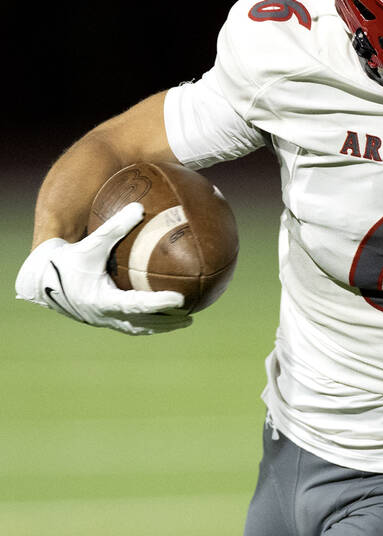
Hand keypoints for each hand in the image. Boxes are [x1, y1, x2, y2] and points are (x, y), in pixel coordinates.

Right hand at [15, 202, 191, 334]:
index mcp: (101, 300)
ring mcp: (102, 320)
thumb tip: (139, 207)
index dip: (160, 303)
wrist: (39, 279)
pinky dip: (147, 323)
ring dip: (160, 326)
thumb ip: (115, 227)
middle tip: (190, 313)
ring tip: (184, 320)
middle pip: (142, 323)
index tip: (180, 299)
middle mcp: (103, 315)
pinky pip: (129, 326)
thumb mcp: (91, 243)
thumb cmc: (66, 260)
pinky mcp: (101, 319)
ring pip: (137, 328)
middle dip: (167, 320)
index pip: (137, 305)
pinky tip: (163, 316)